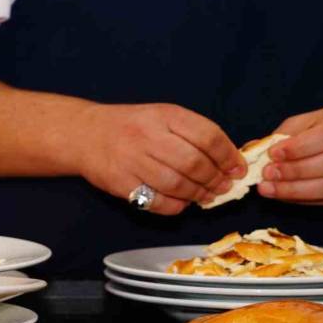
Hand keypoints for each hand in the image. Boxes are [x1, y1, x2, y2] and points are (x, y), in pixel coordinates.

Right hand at [75, 103, 246, 214]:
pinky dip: (176, 206)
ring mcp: (133, 160)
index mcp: (165, 116)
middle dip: (215, 179)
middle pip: (194, 163)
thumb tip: (228, 161)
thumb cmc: (132, 126)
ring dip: (198, 194)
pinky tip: (182, 202)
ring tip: (206, 196)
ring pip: (177, 184)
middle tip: (223, 186)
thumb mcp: (162, 116)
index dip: (228, 156)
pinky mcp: (121, 183)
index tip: (238, 168)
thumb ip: (193, 134)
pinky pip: (157, 201)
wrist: (85, 133)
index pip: (207, 136)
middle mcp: (149, 136)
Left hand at [258, 105, 322, 204]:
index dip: (300, 147)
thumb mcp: (310, 122)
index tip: (273, 154)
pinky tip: (286, 197)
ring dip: (299, 191)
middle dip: (297, 172)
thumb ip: (285, 134)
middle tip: (268, 176)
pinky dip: (307, 201)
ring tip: (271, 190)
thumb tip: (253, 148)